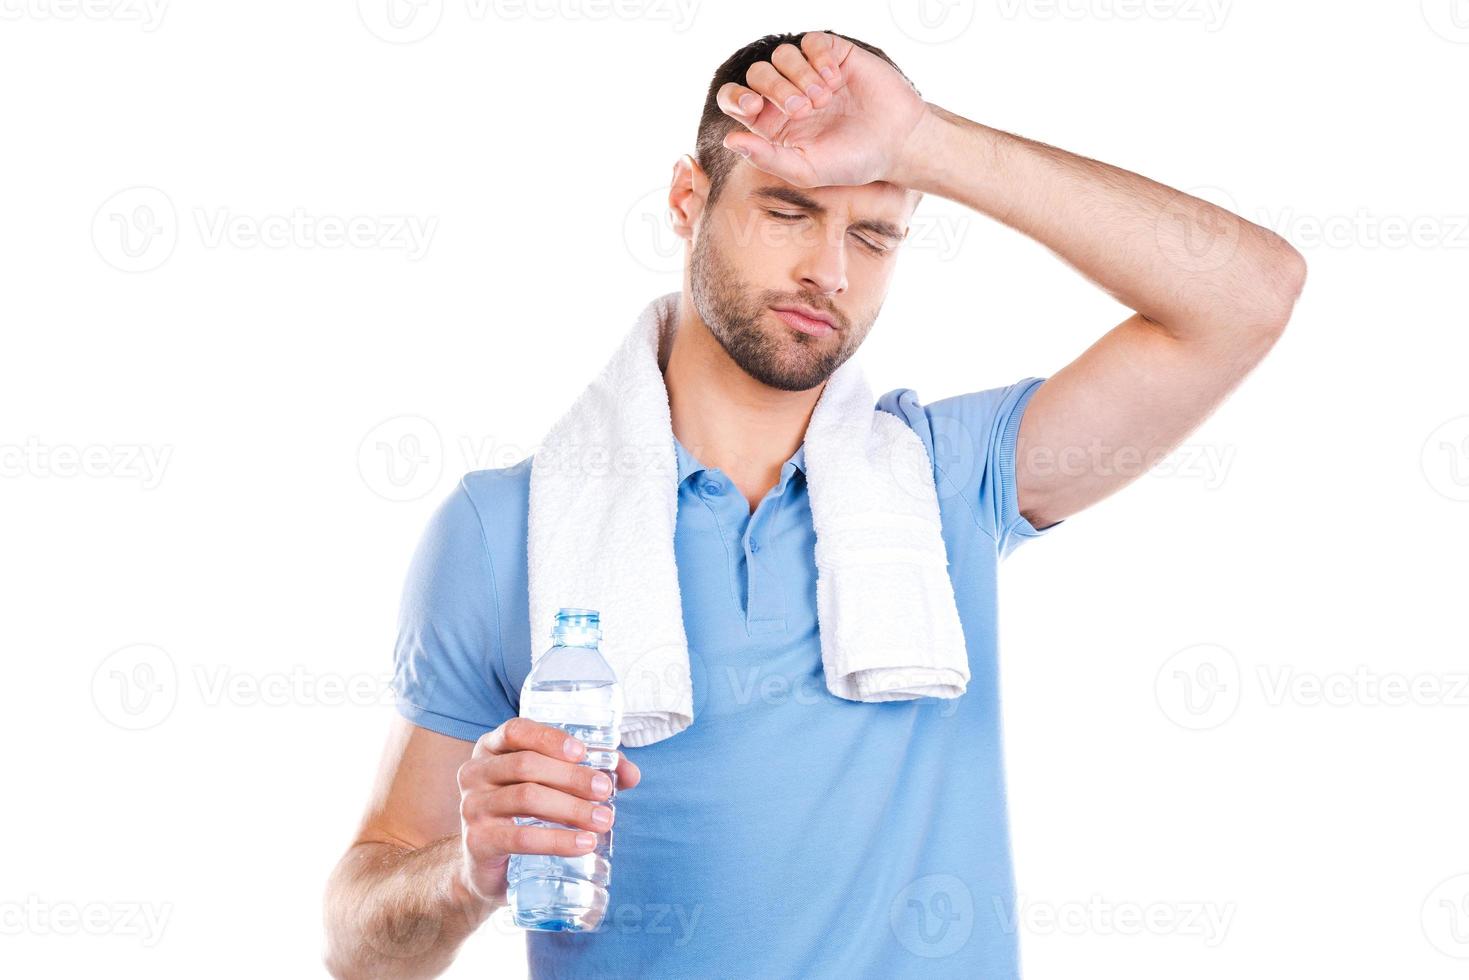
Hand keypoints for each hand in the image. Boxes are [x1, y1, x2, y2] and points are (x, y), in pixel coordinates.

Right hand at [455, 718, 641, 905]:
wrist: (488, 867)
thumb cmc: (524, 815)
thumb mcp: (550, 787)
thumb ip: (589, 773)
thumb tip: (630, 774)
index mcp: (492, 749)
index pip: (516, 731)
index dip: (550, 738)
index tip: (583, 752)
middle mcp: (476, 773)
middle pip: (526, 765)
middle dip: (572, 777)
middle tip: (605, 790)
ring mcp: (472, 807)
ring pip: (526, 798)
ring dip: (571, 808)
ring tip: (604, 820)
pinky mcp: (478, 842)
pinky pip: (520, 837)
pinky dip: (557, 840)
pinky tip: (584, 844)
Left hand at [715, 31, 930, 188]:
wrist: (896, 144)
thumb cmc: (851, 162)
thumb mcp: (806, 170)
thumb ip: (766, 158)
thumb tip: (729, 140)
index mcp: (772, 124)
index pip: (736, 100)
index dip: (735, 97)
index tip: (753, 106)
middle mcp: (786, 95)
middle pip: (757, 73)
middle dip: (775, 88)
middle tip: (803, 109)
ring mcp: (809, 73)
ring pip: (782, 54)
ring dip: (800, 76)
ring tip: (824, 98)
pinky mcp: (833, 55)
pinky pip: (811, 41)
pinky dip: (819, 58)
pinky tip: (836, 79)